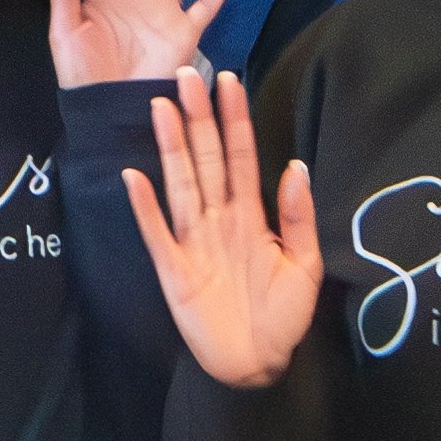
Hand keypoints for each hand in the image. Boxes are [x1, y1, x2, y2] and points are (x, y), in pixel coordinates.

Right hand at [120, 70, 320, 389]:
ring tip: (161, 107)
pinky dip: (145, 207)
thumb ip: (298, 216)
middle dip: (198, 117)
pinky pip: (157, 233)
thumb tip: (295, 165)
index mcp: (249, 216)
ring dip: (172, 147)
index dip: (235, 120)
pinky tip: (135, 177)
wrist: (258, 365)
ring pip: (181, 184)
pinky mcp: (174, 269)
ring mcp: (193, 242)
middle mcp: (218, 220)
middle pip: (206, 160)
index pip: (240, 156)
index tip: (229, 80)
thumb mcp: (305, 265)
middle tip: (187, 74)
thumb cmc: (282, 317)